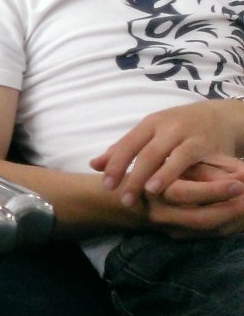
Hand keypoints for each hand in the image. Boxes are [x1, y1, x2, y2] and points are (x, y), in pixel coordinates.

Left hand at [89, 101, 243, 207]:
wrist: (222, 116)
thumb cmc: (180, 129)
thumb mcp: (151, 134)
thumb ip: (124, 149)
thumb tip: (93, 165)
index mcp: (149, 124)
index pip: (126, 144)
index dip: (114, 164)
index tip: (105, 186)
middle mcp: (165, 127)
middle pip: (142, 152)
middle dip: (129, 175)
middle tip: (121, 198)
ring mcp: (184, 134)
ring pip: (161, 155)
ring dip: (149, 176)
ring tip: (140, 195)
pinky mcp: (203, 144)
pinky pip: (185, 160)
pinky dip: (171, 173)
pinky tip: (163, 187)